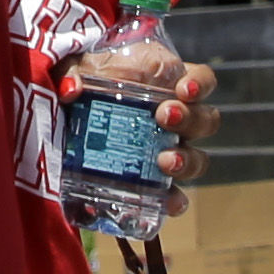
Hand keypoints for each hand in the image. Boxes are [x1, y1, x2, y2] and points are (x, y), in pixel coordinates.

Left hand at [60, 54, 223, 200]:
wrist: (68, 117)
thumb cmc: (83, 84)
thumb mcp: (76, 71)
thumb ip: (74, 75)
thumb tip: (72, 89)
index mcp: (165, 83)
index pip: (200, 79)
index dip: (200, 84)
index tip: (184, 89)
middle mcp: (175, 119)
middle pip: (205, 120)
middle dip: (190, 119)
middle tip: (164, 117)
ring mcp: (167, 150)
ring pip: (197, 158)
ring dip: (186, 160)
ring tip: (165, 161)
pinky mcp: (152, 179)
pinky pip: (174, 194)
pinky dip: (174, 199)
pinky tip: (168, 201)